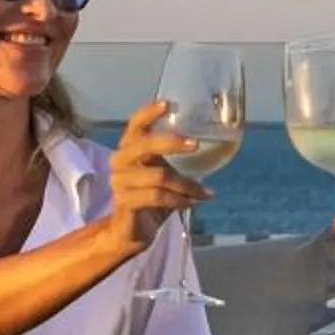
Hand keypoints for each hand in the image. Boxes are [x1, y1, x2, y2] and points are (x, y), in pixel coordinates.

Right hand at [106, 99, 210, 249]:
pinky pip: (157, 197)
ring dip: (187, 185)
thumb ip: (175, 161)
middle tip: (196, 144)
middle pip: (144, 145)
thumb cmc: (149, 198)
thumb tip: (214, 145)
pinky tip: (191, 202)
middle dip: (172, 143)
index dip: (149, 113)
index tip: (168, 103)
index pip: (134, 125)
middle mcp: (119, 162)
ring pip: (159, 176)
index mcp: (128, 149)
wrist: (129, 231)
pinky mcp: (125, 203)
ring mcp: (119, 183)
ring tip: (204, 192)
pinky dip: (179, 200)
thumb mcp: (162, 173)